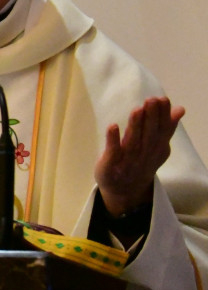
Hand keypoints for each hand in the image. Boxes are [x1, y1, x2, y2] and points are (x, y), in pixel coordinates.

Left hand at [95, 96, 183, 216]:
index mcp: (156, 148)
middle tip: (151, 100)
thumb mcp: (157, 146)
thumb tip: (180, 109)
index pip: (162, 130)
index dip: (163, 116)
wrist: (125, 190)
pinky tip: (113, 126)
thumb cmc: (140, 161)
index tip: (163, 99)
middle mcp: (145, 154)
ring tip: (137, 110)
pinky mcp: (111, 164)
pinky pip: (113, 152)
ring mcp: (128, 160)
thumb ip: (166, 128)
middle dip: (151, 118)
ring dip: (135, 126)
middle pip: (149, 135)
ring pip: (133, 142)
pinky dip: (113, 140)